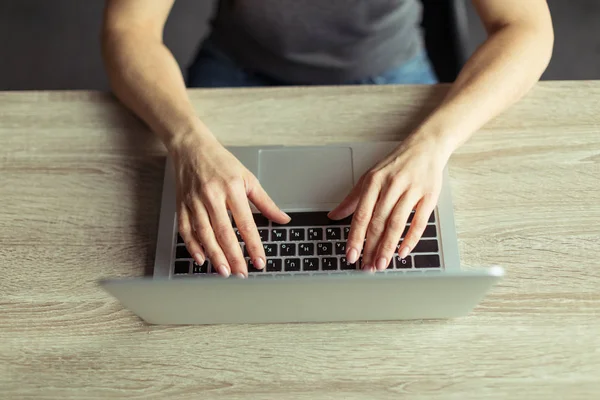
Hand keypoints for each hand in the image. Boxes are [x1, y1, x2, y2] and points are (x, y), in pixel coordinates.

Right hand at [172, 133, 289, 277]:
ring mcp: (194, 201)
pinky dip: (192, 246)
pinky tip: (202, 258)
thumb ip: (266, 202)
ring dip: (214, 255)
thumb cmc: (221, 162)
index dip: (253, 245)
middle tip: (241, 274)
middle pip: (224, 232)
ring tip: (224, 271)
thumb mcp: (248, 177)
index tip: (260, 262)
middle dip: (233, 256)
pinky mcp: (181, 205)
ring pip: (204, 234)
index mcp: (232, 189)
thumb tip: (283, 219)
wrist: (191, 146)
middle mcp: (212, 196)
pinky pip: (185, 229)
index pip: (246, 223)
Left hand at [328, 136, 447, 271]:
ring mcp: (411, 190)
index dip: (355, 237)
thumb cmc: (395, 164)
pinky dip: (411, 239)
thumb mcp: (370, 177)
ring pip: (397, 223)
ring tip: (381, 263)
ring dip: (388, 247)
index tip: (351, 255)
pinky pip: (419, 222)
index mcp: (374, 181)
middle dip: (371, 247)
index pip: (362, 214)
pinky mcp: (429, 196)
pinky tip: (403, 252)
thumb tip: (333, 215)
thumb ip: (352, 199)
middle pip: (378, 222)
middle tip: (366, 267)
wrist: (426, 146)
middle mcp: (392, 185)